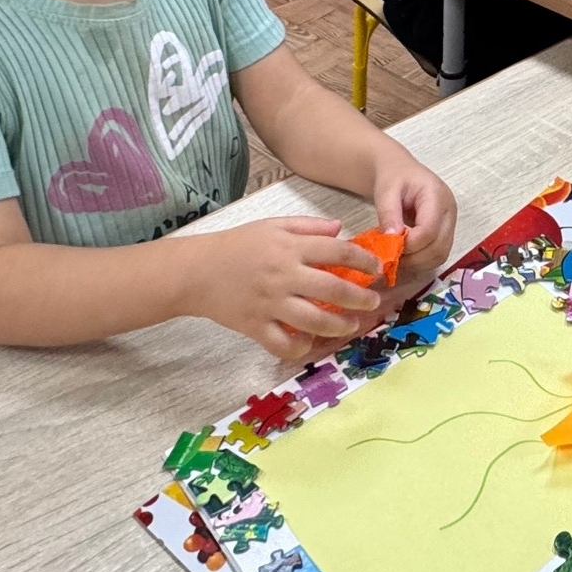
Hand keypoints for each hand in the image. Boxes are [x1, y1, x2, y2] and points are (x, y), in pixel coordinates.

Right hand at [189, 215, 381, 359]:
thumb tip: (340, 228)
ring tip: (352, 325)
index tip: (376, 269)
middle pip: (332, 289)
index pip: (336, 252)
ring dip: (339, 326)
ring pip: (313, 321)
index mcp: (290, 247)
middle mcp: (284, 275)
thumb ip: (308, 225)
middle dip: (360, 298)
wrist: (196, 271)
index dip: (363, 261)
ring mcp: (270, 304)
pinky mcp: (255, 327)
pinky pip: (283, 344)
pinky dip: (300, 347)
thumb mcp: (273, 224)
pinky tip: (310, 343)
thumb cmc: (237, 244)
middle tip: (372, 302)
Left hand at [373, 158, 456, 290]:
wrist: (401, 172)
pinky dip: (421, 262)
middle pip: (439, 247)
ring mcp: (450, 224)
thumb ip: (389, 213)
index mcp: (437, 196)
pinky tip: (405, 256)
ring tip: (396, 258)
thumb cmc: (394, 177)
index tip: (388, 246)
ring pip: (440, 255)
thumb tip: (392, 239)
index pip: (429, 230)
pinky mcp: (446, 234)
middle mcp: (450, 212)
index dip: (409, 244)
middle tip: (391, 258)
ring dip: (417, 263)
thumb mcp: (386, 190)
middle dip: (413, 258)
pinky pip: (438, 255)